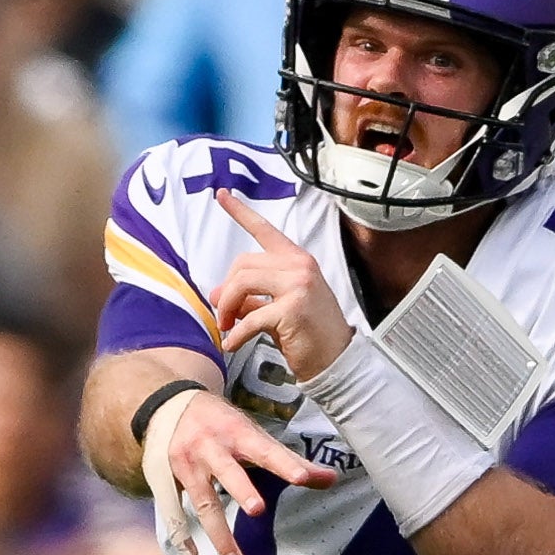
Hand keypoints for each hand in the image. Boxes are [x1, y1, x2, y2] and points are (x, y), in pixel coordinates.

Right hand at [147, 373, 324, 554]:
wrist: (166, 404)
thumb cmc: (222, 423)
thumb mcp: (253, 433)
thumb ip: (290, 460)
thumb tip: (332, 479)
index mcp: (237, 433)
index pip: (265, 450)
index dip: (284, 463)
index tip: (303, 478)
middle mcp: (211, 448)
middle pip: (228, 472)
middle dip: (242, 490)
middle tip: (258, 509)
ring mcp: (187, 466)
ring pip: (203, 502)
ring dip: (219, 533)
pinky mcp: (168, 481)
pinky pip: (173, 512)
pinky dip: (181, 536)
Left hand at [208, 191, 351, 384]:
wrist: (337, 358)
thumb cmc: (310, 332)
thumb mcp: (280, 306)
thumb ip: (252, 296)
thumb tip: (217, 294)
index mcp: (296, 260)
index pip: (264, 229)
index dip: (240, 212)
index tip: (222, 196)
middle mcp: (299, 266)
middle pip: (242, 265)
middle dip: (225, 292)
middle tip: (222, 315)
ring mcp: (298, 285)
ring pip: (242, 284)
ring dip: (226, 309)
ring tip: (226, 327)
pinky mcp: (293, 308)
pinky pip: (250, 318)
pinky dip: (236, 334)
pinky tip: (233, 344)